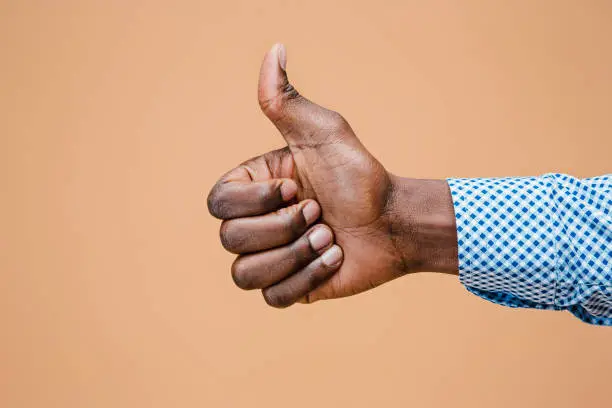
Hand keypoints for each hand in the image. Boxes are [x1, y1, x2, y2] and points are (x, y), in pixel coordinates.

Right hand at [208, 44, 457, 306]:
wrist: (393, 219)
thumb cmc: (358, 174)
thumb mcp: (323, 133)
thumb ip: (287, 100)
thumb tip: (274, 49)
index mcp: (252, 188)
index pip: (218, 204)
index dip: (257, 201)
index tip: (297, 187)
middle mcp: (254, 223)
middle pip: (229, 240)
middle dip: (283, 227)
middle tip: (320, 212)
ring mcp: (270, 258)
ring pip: (245, 274)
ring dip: (296, 254)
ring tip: (329, 237)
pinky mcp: (289, 288)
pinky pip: (274, 298)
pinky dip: (308, 279)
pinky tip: (333, 258)